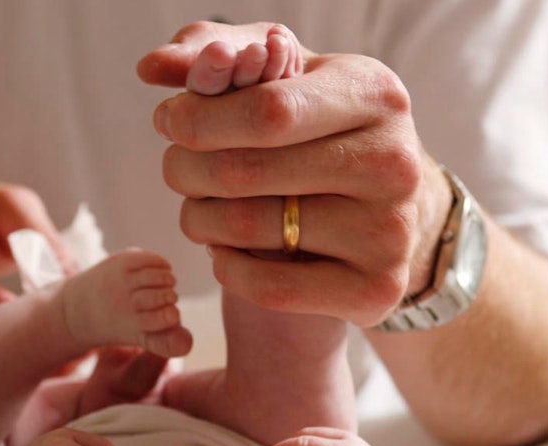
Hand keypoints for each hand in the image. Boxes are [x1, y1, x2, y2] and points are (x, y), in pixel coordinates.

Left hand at [138, 22, 452, 325]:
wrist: (379, 201)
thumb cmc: (316, 127)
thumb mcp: (281, 74)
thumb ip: (215, 53)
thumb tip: (153, 67)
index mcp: (374, 94)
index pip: (267, 112)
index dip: (199, 120)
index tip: (168, 122)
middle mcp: (394, 162)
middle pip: (246, 172)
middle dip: (186, 169)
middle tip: (177, 168)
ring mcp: (390, 231)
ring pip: (249, 228)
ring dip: (199, 219)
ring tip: (200, 207)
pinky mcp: (376, 289)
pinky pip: (270, 286)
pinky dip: (227, 268)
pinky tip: (224, 249)